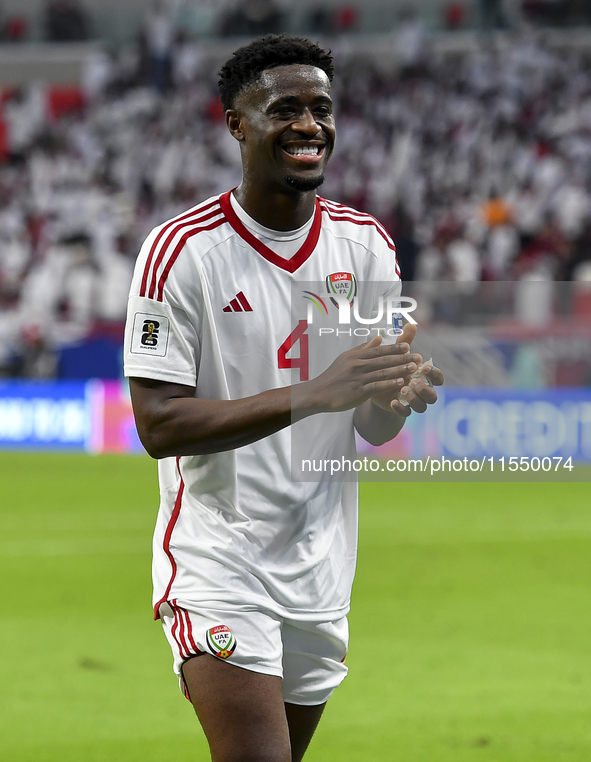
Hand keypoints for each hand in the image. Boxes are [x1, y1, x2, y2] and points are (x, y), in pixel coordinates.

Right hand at [305, 331, 423, 413]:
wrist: (319, 393)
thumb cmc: (333, 376)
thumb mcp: (346, 358)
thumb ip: (364, 348)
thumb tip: (379, 337)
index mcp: (356, 356)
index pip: (379, 350)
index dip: (394, 348)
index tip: (408, 346)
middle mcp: (358, 365)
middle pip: (384, 360)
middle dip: (403, 358)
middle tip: (418, 356)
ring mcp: (358, 378)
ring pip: (383, 372)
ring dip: (400, 369)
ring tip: (414, 368)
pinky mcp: (358, 391)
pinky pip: (377, 386)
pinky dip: (390, 383)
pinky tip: (401, 382)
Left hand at [370, 323, 443, 416]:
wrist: (376, 385)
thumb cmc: (392, 367)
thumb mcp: (397, 354)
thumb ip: (405, 342)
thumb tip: (411, 324)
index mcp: (424, 377)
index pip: (438, 378)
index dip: (435, 374)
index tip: (425, 367)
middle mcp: (422, 391)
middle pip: (432, 396)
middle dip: (425, 389)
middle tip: (414, 381)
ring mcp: (412, 401)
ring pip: (422, 407)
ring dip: (414, 399)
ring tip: (403, 390)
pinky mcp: (401, 409)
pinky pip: (406, 413)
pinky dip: (401, 408)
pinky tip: (392, 401)